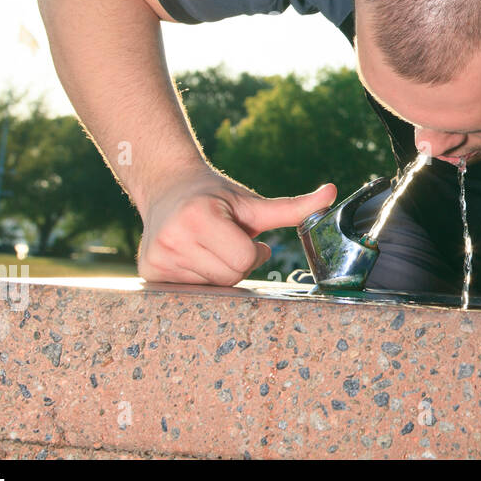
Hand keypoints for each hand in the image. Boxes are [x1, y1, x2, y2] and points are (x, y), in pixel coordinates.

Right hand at [138, 167, 336, 285]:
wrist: (167, 187)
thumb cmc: (216, 196)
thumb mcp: (251, 202)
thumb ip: (292, 207)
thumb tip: (332, 192)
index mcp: (199, 217)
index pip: (244, 260)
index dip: (252, 251)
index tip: (243, 234)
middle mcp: (172, 239)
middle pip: (230, 277)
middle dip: (237, 262)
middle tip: (226, 240)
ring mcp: (156, 259)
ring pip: (213, 288)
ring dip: (219, 272)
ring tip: (208, 246)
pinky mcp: (149, 273)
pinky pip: (192, 293)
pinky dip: (201, 279)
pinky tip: (193, 257)